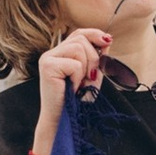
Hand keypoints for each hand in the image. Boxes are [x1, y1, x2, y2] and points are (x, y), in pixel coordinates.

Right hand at [31, 27, 109, 154]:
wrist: (63, 120)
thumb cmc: (76, 101)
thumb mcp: (91, 76)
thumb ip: (98, 58)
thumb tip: (107, 40)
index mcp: (61, 54)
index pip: (78, 34)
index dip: (94, 34)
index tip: (108, 40)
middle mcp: (52, 53)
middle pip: (80, 39)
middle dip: (93, 58)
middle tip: (89, 78)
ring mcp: (47, 59)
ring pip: (78, 49)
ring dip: (85, 68)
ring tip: (79, 84)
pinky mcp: (47, 66)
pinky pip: (74, 64)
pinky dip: (78, 77)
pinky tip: (72, 88)